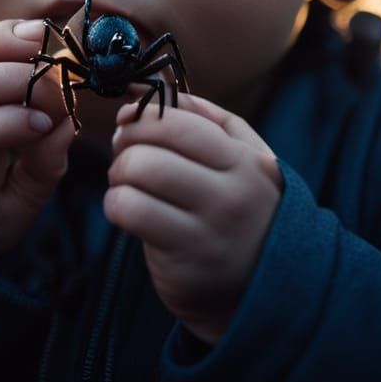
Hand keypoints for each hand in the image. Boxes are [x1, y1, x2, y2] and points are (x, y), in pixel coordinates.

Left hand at [104, 94, 282, 345]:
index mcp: (246, 163)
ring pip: (135, 179)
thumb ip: (209, 119)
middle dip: (124, 145)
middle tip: (125, 153)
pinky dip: (117, 205)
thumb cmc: (247, 211)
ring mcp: (208, 232)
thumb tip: (160, 88)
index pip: (179, 123)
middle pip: (150, 151)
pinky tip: (128, 210)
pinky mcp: (183, 262)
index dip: (142, 115)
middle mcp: (231, 196)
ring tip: (127, 182)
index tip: (128, 120)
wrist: (263, 294)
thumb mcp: (245, 159)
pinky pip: (129, 213)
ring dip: (118, 176)